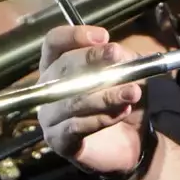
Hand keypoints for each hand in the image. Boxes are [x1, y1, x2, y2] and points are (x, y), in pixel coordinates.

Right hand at [35, 25, 146, 175]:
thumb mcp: (128, 74)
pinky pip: (77, 126)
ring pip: (73, 100)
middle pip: (62, 67)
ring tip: (132, 92)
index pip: (54, 43)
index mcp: (57, 66)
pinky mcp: (58, 141)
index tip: (103, 36)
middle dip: (92, 59)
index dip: (73, 36)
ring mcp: (49, 116)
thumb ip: (122, 60)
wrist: (132, 143)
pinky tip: (122, 112)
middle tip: (118, 56)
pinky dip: (102, 118)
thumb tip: (117, 51)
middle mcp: (47, 89)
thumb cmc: (120, 101)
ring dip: (105, 94)